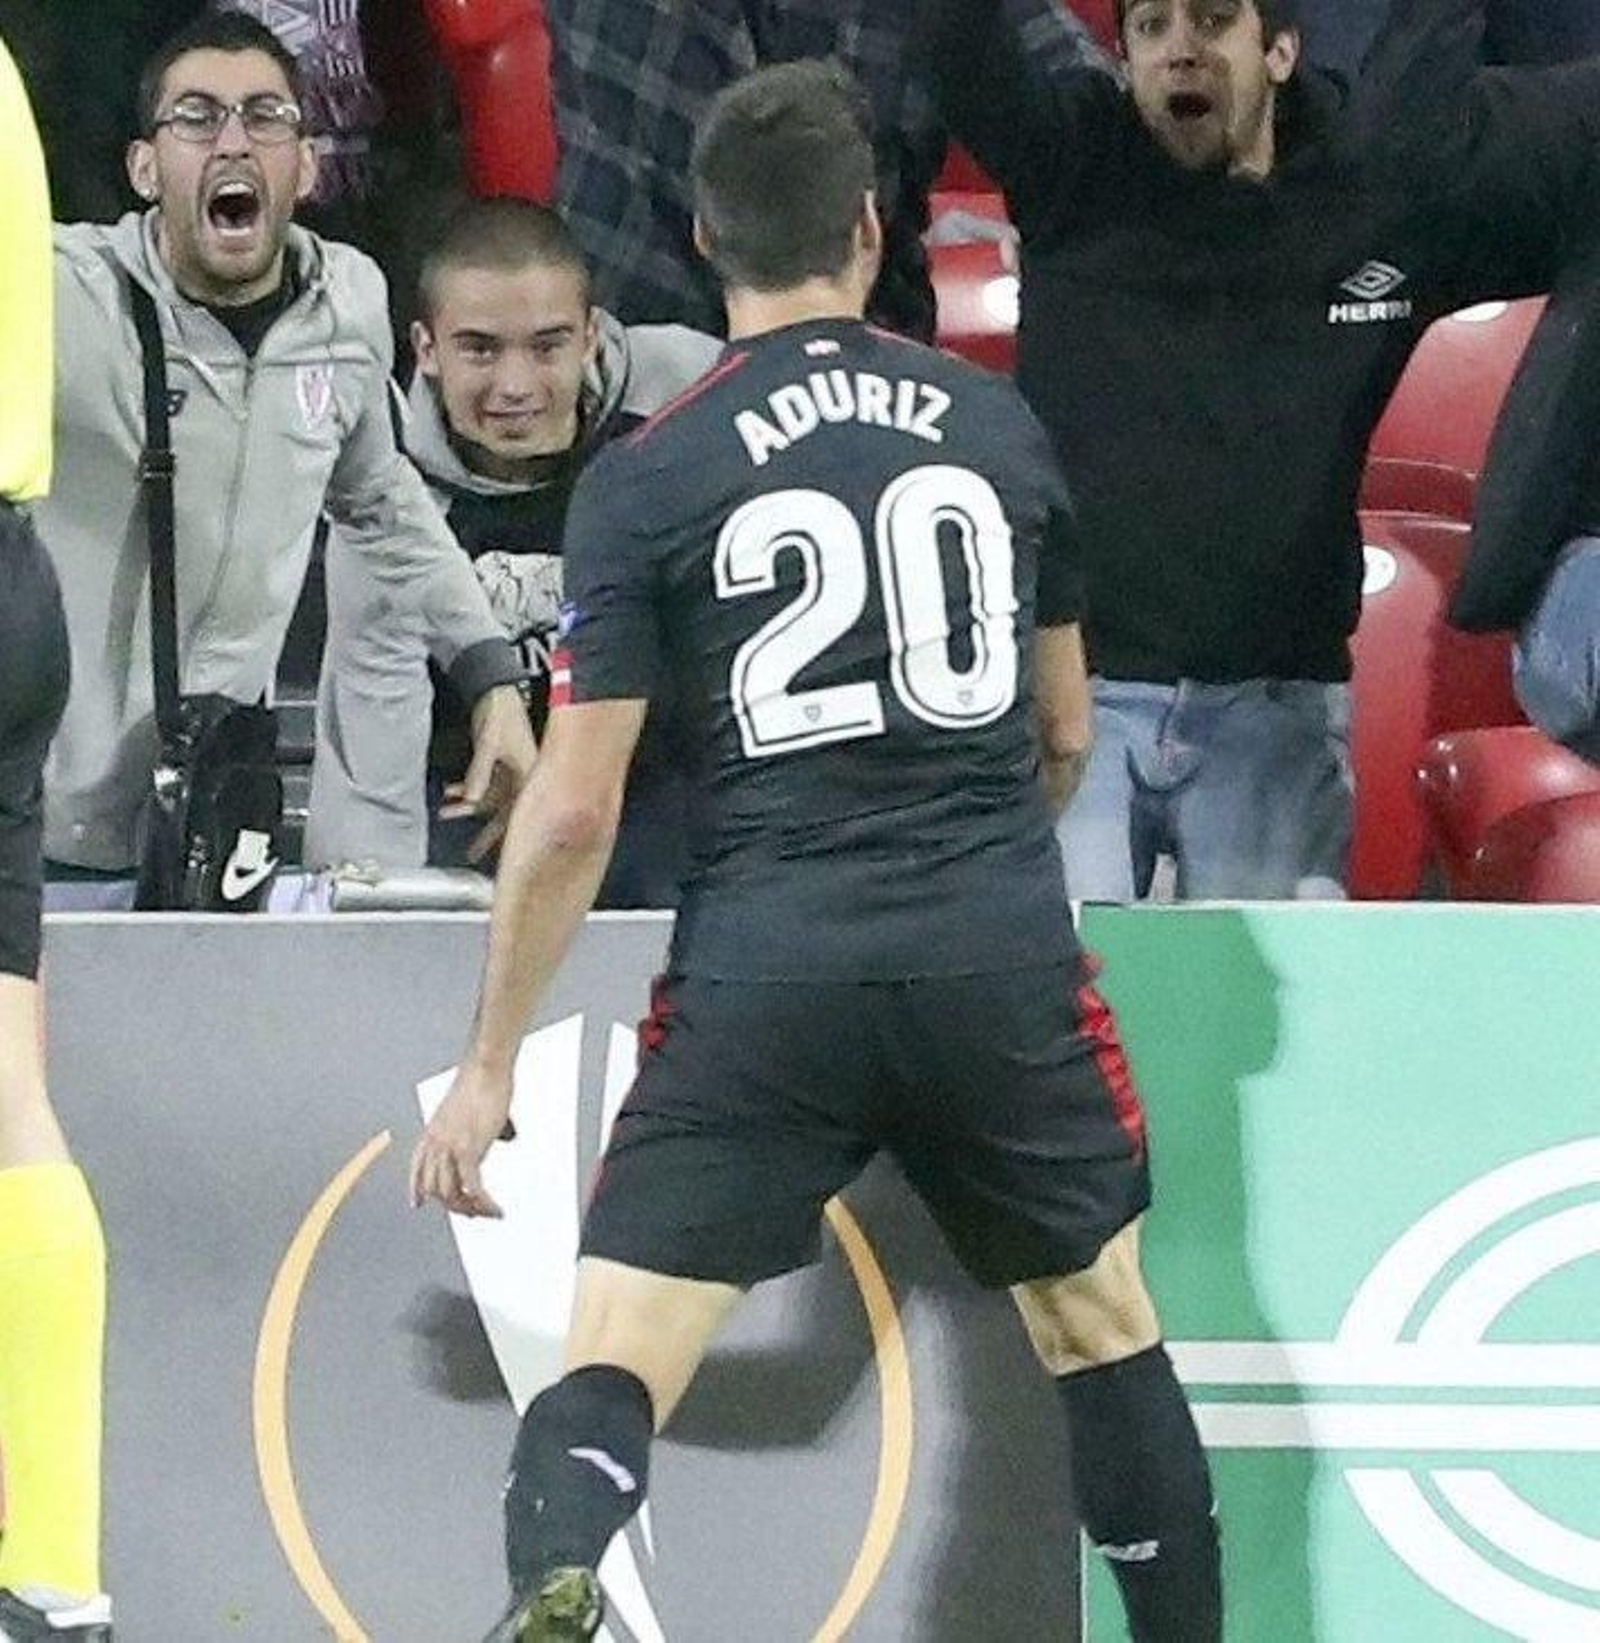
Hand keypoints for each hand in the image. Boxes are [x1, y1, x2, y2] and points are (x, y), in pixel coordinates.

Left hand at [409, 1060, 513, 1216]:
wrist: (485, 1067)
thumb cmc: (481, 1080)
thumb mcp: (467, 1108)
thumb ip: (475, 1126)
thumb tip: (500, 1135)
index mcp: (432, 1131)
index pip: (417, 1169)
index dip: (415, 1189)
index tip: (417, 1204)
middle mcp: (436, 1142)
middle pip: (434, 1189)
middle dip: (454, 1205)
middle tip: (473, 1211)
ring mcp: (450, 1147)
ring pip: (451, 1194)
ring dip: (470, 1208)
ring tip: (487, 1211)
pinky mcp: (468, 1149)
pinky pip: (473, 1188)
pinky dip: (485, 1204)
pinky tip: (496, 1208)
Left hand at [440, 684, 536, 860]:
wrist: (498, 688)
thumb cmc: (502, 711)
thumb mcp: (489, 743)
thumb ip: (480, 772)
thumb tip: (470, 799)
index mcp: (532, 774)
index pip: (518, 814)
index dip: (504, 836)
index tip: (491, 853)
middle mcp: (526, 778)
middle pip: (506, 814)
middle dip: (487, 834)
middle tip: (473, 853)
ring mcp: (512, 773)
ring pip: (491, 800)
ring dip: (467, 808)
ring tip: (447, 813)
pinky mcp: (500, 765)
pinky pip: (483, 786)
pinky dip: (466, 790)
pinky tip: (450, 792)